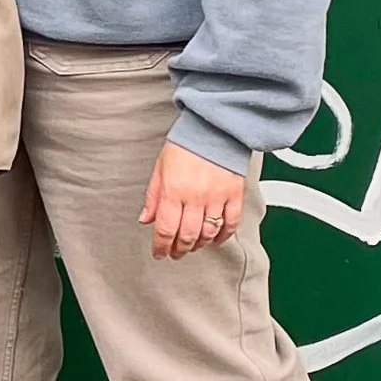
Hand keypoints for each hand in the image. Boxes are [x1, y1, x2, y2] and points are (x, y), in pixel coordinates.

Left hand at [141, 142, 243, 259]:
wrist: (213, 127)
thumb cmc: (186, 143)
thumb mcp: (160, 167)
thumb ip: (153, 196)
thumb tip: (146, 219)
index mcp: (174, 190)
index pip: (166, 229)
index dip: (161, 246)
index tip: (159, 253)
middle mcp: (195, 196)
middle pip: (187, 236)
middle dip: (179, 249)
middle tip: (175, 253)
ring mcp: (217, 197)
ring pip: (208, 233)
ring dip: (199, 245)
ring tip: (193, 246)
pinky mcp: (234, 194)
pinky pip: (231, 223)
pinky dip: (223, 236)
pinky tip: (216, 239)